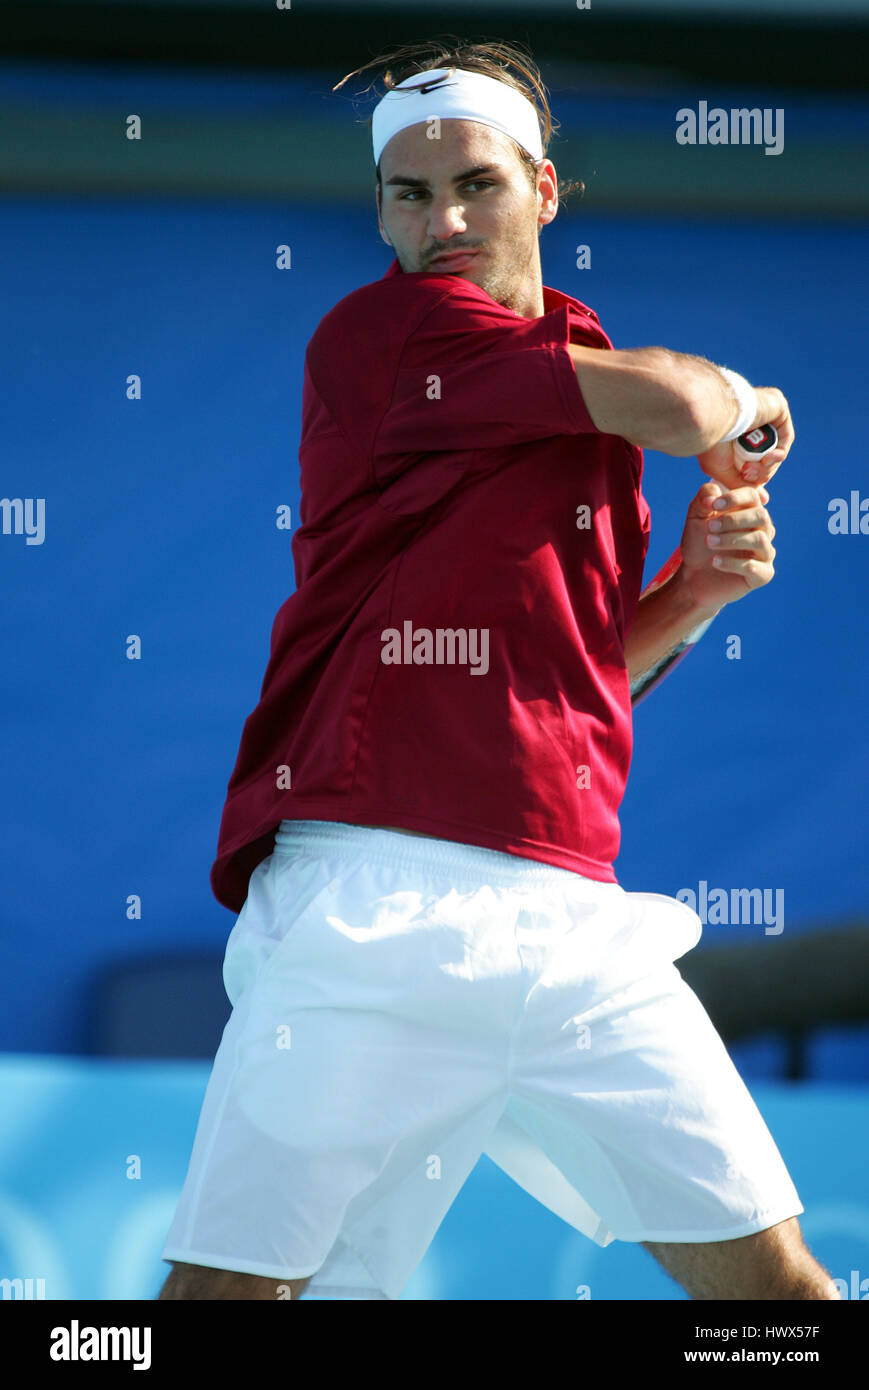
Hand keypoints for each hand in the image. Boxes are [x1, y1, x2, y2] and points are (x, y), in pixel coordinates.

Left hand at [676, 480, 776, 612]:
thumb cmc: (698, 543)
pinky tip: (714, 561)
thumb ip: (703, 499)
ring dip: (731, 539)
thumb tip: (713, 493)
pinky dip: (732, 564)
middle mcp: (762, 530)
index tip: (713, 505)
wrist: (693, 576)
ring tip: (708, 542)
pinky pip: (754, 567)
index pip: (752, 496)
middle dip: (733, 520)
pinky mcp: (762, 574)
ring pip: (759, 540)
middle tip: (710, 527)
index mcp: (749, 512)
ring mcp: (765, 553)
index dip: (734, 498)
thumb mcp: (695, 518)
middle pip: (761, 516)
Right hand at [696, 386, 794, 489]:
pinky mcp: (777, 407)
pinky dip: (778, 453)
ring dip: (767, 466)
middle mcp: (751, 422)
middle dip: (759, 473)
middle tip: (746, 474)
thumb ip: (741, 484)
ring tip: (750, 468)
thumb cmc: (711, 443)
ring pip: (775, 450)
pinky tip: (768, 458)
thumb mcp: (722, 470)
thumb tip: (761, 499)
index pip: (753, 460)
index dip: (754, 477)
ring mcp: (765, 414)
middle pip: (765, 457)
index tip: (747, 485)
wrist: (713, 419)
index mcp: (736, 434)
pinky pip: (784, 437)